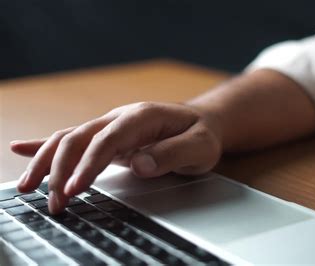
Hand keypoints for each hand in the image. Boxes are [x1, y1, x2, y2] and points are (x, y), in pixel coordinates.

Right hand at [11, 102, 222, 213]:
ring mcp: (112, 125)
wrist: (203, 122)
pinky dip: (45, 144)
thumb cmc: (202, 133)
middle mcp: (121, 118)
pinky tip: (22, 149)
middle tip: (55, 203)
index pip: (107, 140)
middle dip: (61, 169)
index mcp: (142, 117)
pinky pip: (73, 137)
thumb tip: (140, 165)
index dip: (88, 164)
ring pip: (70, 137)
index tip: (74, 189)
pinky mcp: (108, 136)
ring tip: (29, 188)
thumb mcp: (200, 146)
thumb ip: (173, 154)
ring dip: (47, 162)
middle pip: (80, 137)